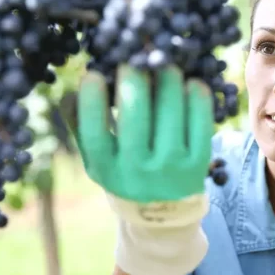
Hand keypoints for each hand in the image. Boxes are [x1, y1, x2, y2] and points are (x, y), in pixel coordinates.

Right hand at [62, 65, 214, 274]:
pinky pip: (201, 123)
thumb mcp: (97, 159)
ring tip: (166, 67)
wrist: (163, 214)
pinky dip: (197, 98)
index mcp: (106, 168)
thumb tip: (74, 86)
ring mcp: (171, 168)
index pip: (94, 133)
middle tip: (137, 60)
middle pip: (135, 118)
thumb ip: (81, 125)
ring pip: (170, 113)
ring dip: (168, 82)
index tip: (95, 74)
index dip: (92, 102)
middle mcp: (138, 171)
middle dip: (135, 80)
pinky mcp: (198, 163)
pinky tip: (192, 83)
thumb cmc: (124, 174)